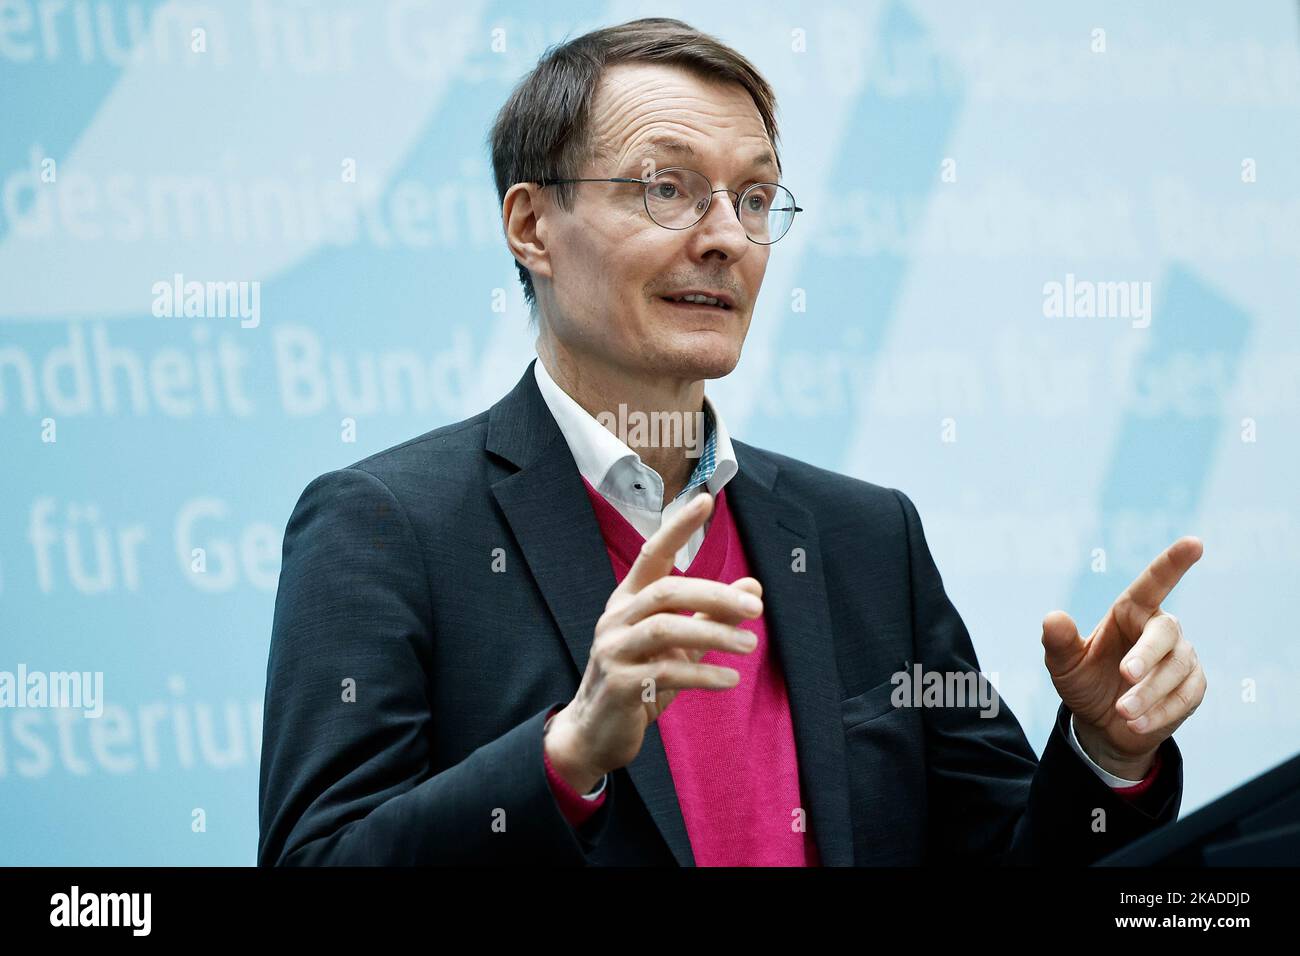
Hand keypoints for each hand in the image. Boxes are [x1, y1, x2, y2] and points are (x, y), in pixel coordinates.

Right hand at [544, 492, 762, 793]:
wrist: (596, 733)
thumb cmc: (640, 680)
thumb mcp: (679, 645)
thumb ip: (712, 615)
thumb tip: (754, 587)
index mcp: (628, 601)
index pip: (651, 554)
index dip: (677, 528)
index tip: (704, 501)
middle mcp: (616, 619)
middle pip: (667, 591)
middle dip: (715, 595)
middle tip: (756, 607)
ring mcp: (613, 651)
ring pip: (665, 629)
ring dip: (714, 635)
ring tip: (751, 645)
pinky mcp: (618, 685)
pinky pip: (665, 672)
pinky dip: (703, 675)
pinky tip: (730, 679)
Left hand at [1041, 537, 1205, 779]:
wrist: (1102, 723)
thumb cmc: (1084, 681)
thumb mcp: (1064, 664)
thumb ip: (1058, 641)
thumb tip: (1053, 618)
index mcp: (1129, 612)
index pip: (1154, 582)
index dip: (1173, 563)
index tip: (1194, 543)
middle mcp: (1159, 628)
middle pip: (1165, 632)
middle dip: (1146, 655)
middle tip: (1124, 675)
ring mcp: (1181, 657)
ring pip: (1177, 669)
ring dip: (1148, 692)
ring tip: (1122, 711)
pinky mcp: (1193, 686)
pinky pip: (1186, 696)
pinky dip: (1160, 712)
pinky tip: (1136, 723)